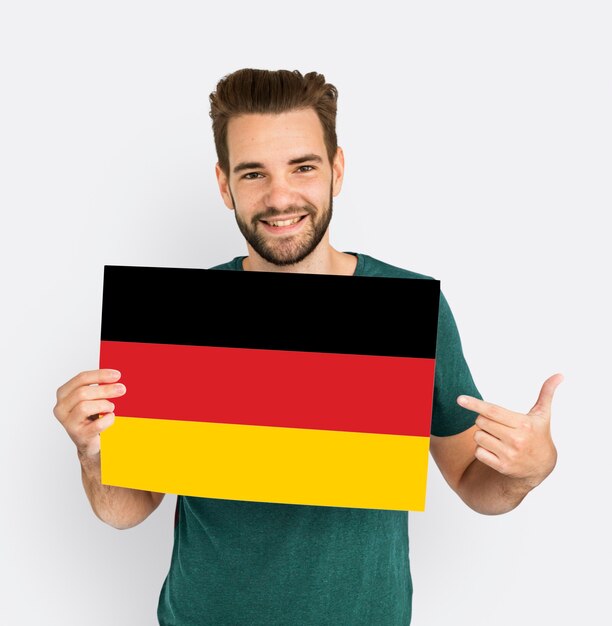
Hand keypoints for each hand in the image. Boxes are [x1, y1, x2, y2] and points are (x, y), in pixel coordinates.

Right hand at [53, 369, 126, 458]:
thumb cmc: (91, 416)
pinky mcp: (79, 435)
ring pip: (85, 407)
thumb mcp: (91, 398)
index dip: (100, 375)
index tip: (117, 375)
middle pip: (82, 392)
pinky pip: (97, 424)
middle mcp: (61, 408)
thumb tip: (115, 377)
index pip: (81, 378)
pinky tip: (110, 417)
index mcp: (63, 394)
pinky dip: (108, 419)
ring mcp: (68, 423)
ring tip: (110, 407)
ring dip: (104, 405)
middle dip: (105, 389)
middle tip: (122, 389)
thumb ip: (97, 386)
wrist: (89, 441)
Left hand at [456, 373, 562, 487]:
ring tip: (498, 437)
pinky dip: (482, 449)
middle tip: (497, 424)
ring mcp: (509, 454)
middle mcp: (516, 440)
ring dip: (483, 434)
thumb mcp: (542, 415)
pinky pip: (478, 452)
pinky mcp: (502, 466)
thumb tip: (559, 375)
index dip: (475, 404)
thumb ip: (547, 393)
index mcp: (523, 424)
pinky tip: (495, 449)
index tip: (459, 399)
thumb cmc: (539, 435)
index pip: (493, 411)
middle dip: (484, 419)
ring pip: (478, 437)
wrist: (542, 466)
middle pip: (481, 421)